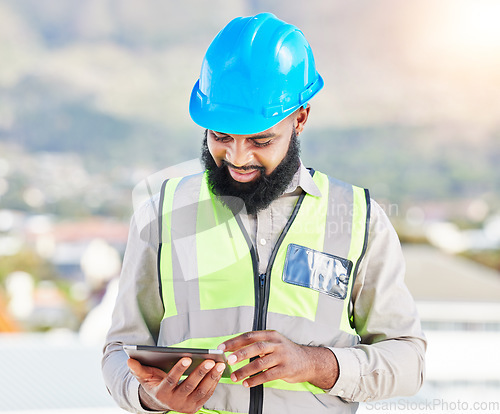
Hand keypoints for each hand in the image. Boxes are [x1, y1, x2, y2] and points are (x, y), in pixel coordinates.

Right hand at [127, 357, 225, 413]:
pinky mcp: (196, 407)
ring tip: (219, 364)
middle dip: (200, 373)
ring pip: (201, 391)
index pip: (171, 381)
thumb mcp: (145, 376)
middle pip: (189, 386)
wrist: (161, 400)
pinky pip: (207, 394)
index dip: (179, 369)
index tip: (188, 357)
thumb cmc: (154, 383)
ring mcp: (186, 406)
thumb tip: (129, 360)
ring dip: (211, 377)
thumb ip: (138, 369)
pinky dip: (214, 383)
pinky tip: (219, 371)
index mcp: (161, 393)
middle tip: (210, 360)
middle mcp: (174, 402)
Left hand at [218, 330, 338, 389]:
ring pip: (260, 363)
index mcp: (270, 335)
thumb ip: (257, 344)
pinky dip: (255, 380)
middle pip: (255, 347)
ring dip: (245, 371)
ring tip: (235, 377)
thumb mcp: (273, 343)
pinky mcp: (285, 369)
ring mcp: (282, 356)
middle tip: (228, 360)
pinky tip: (247, 383)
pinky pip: (267, 376)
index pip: (249, 336)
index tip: (222, 348)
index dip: (234, 341)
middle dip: (240, 354)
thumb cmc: (285, 352)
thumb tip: (234, 350)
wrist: (308, 361)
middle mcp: (276, 344)